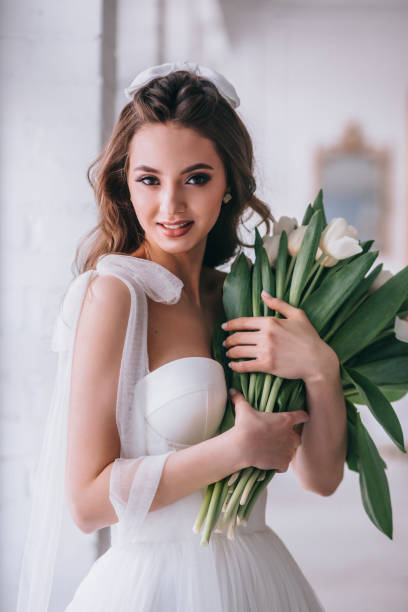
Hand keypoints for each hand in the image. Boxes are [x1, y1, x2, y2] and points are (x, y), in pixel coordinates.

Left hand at [222, 291, 338, 383]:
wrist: (317, 361)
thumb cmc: (309, 337)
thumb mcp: (297, 315)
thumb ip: (279, 303)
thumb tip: (263, 293)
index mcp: (271, 321)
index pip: (243, 322)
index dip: (230, 325)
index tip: (224, 327)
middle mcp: (266, 335)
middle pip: (238, 337)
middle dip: (228, 340)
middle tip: (225, 342)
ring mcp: (266, 350)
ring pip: (239, 351)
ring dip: (230, 352)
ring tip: (228, 353)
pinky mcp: (267, 365)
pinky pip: (245, 366)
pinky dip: (236, 366)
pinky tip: (232, 365)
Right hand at [230, 388, 308, 471]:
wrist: (241, 446)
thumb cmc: (244, 426)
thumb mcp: (243, 409)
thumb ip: (240, 399)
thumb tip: (232, 390)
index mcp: (286, 420)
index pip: (303, 416)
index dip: (302, 416)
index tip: (301, 417)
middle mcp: (290, 435)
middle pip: (298, 436)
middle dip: (292, 436)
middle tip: (282, 436)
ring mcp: (287, 450)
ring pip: (292, 451)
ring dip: (286, 450)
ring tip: (276, 449)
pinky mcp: (282, 463)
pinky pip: (285, 464)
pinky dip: (280, 464)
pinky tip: (273, 461)